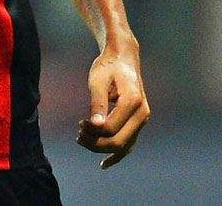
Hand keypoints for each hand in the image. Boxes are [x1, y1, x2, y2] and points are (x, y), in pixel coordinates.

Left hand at [77, 43, 149, 168]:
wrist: (122, 58)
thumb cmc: (108, 66)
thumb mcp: (98, 80)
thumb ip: (97, 102)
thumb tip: (95, 126)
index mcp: (132, 101)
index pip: (111, 128)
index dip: (93, 131)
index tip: (80, 123)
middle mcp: (142, 113)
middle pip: (119, 142)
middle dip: (96, 143)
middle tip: (78, 135)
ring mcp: (142, 119)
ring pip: (124, 146)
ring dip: (103, 148)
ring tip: (83, 141)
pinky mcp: (138, 122)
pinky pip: (130, 144)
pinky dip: (117, 155)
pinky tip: (104, 164)